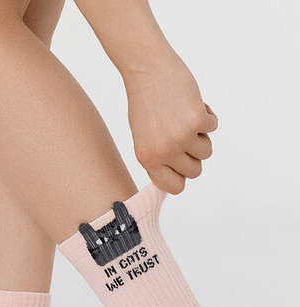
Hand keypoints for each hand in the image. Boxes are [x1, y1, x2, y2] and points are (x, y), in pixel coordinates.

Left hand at [124, 50, 217, 193]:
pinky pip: (213, 126)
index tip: (182, 163)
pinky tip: (192, 103)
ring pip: (207, 151)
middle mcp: (164, 153)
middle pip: (195, 171)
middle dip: (194, 155)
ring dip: (202, 135)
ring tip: (185, 117)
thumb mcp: (144, 138)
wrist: (147, 69)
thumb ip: (159, 160)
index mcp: (148, 160)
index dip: (182, 176)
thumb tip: (179, 179)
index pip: (174, 187)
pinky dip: (207, 114)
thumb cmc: (145, 103)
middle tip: (184, 135)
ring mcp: (181, 138)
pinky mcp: (196, 120)